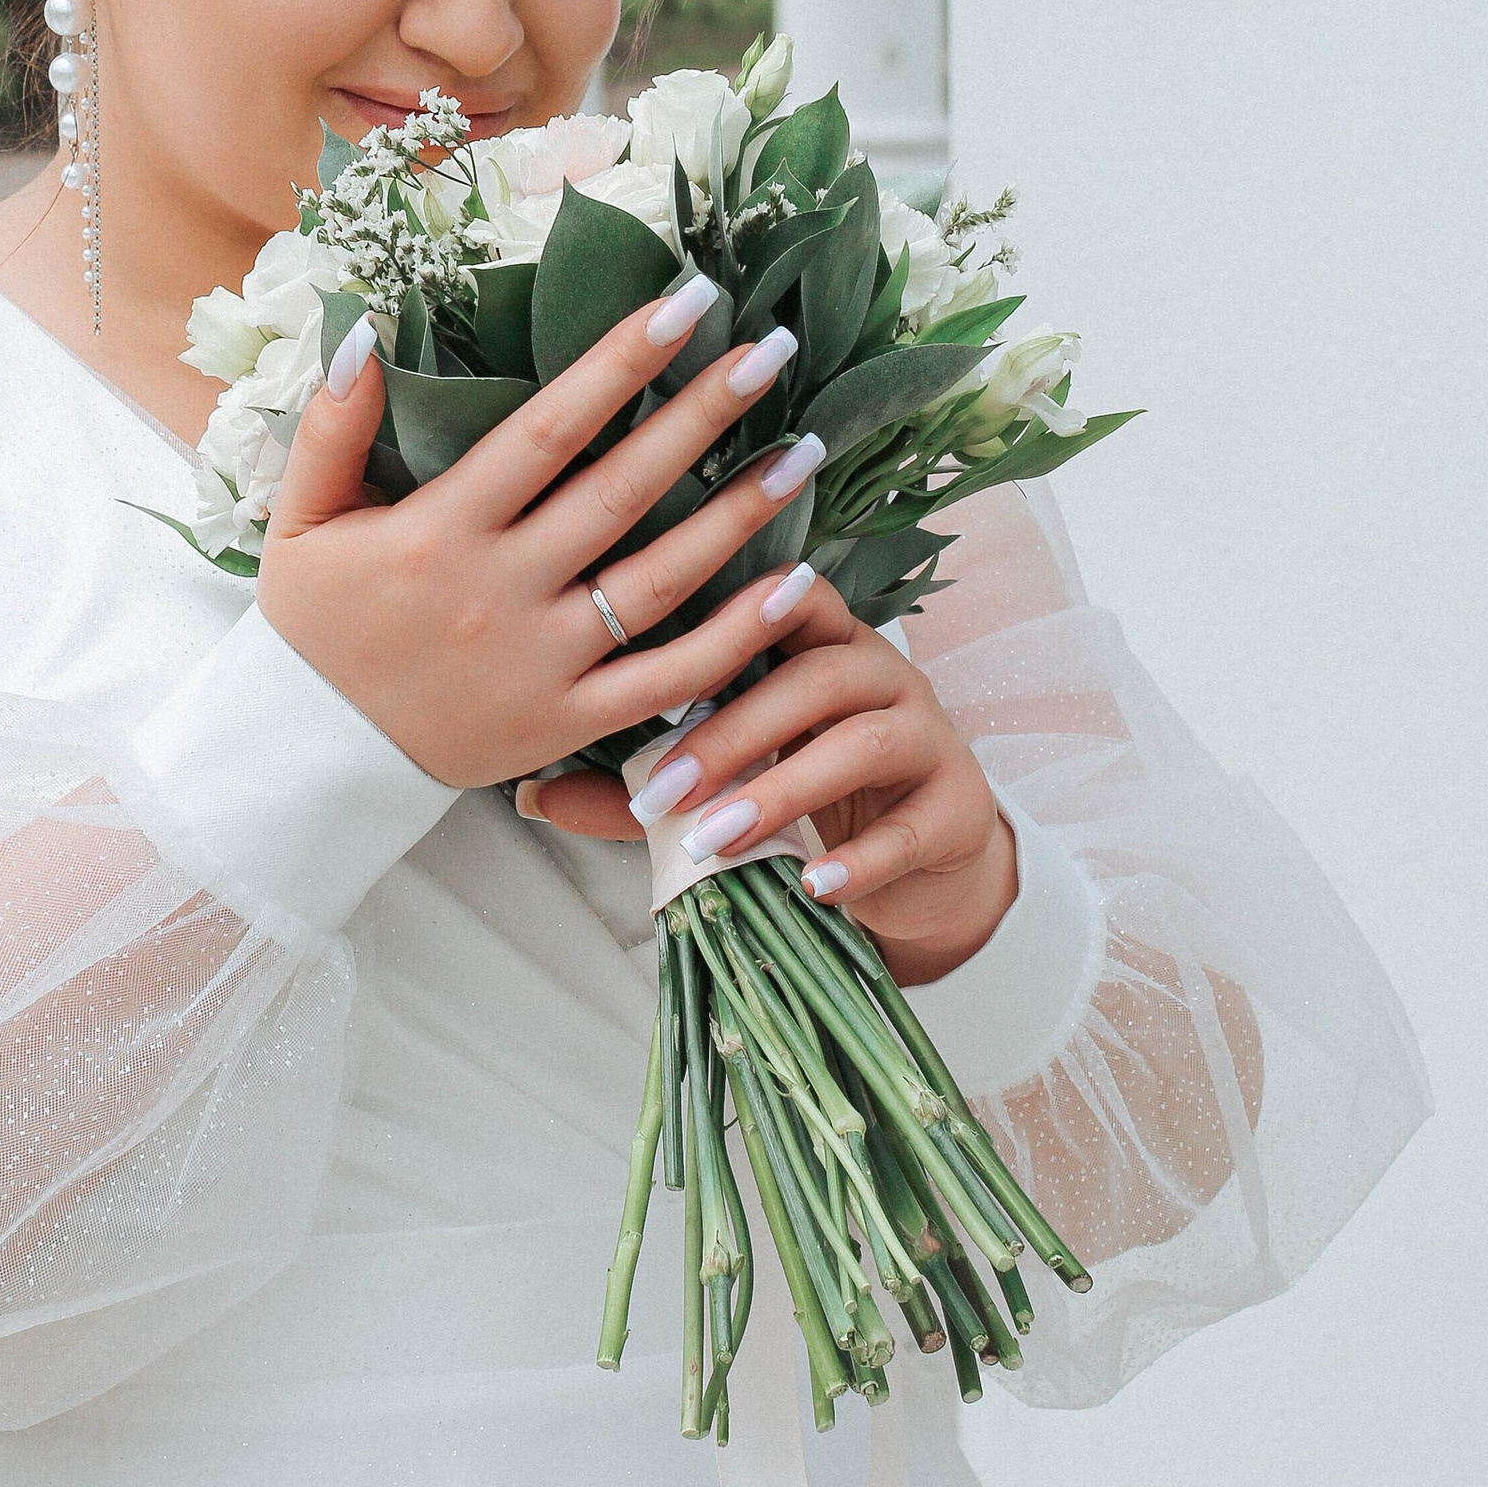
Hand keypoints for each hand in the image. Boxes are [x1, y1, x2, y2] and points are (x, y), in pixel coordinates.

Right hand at [255, 280, 824, 794]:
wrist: (308, 760)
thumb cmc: (314, 625)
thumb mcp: (301, 518)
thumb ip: (331, 428)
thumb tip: (362, 335)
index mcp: (440, 529)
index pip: (547, 428)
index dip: (619, 362)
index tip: (685, 303)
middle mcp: (500, 591)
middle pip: (622, 489)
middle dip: (701, 415)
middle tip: (770, 351)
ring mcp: (542, 663)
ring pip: (659, 581)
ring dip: (738, 515)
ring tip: (801, 452)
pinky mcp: (568, 723)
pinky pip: (667, 682)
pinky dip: (734, 640)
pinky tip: (793, 588)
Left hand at [519, 578, 1019, 983]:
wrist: (929, 867)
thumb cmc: (810, 805)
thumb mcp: (727, 787)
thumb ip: (637, 787)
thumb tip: (525, 791)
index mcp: (824, 647)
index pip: (792, 600)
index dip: (741, 612)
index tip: (671, 642)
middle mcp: (886, 676)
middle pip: (817, 675)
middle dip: (734, 730)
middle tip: (663, 791)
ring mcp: (933, 741)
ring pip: (867, 741)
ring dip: (786, 789)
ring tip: (719, 839)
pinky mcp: (961, 812)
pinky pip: (915, 829)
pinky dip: (863, 859)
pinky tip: (814, 887)